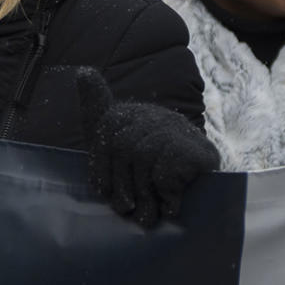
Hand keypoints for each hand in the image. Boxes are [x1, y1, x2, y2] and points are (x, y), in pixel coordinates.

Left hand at [76, 68, 218, 227]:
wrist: (201, 207)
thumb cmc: (147, 181)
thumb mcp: (114, 152)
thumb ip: (97, 112)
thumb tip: (83, 70)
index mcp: (133, 116)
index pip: (106, 128)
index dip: (100, 166)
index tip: (102, 191)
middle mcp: (157, 117)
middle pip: (122, 146)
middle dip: (120, 184)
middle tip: (126, 210)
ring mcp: (181, 133)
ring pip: (141, 156)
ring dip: (142, 192)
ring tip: (148, 214)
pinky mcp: (201, 153)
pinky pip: (165, 171)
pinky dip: (164, 193)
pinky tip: (171, 203)